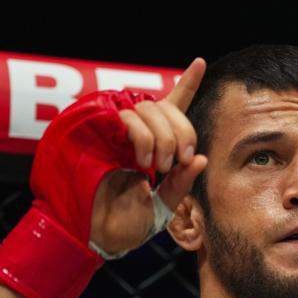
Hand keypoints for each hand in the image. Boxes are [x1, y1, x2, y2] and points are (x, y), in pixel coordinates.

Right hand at [90, 58, 208, 255]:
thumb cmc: (127, 222)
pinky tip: (140, 161)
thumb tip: (200, 159)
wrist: (98, 234)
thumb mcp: (163, 205)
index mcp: (151, 145)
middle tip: (177, 161)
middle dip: (180, 132)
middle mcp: (134, 133)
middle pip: (165, 107)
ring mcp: (115, 130)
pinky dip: (142, 137)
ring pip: (149, 109)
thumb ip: (181, 183)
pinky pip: (129, 118)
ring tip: (155, 167)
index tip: (200, 62)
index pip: (172, 108)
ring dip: (161, 138)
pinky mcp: (99, 130)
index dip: (186, 84)